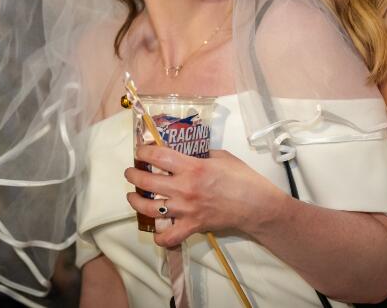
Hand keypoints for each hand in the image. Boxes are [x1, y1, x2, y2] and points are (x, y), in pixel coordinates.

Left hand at [125, 146, 285, 247]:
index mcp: (193, 167)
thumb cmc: (241, 177)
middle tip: (130, 172)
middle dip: (133, 175)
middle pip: (147, 181)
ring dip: (136, 202)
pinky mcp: (191, 226)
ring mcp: (186, 210)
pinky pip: (168, 236)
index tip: (140, 150)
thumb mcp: (221, 156)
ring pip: (150, 209)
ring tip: (133, 196)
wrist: (256, 205)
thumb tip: (186, 154)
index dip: (144, 151)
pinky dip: (159, 235)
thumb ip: (200, 154)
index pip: (159, 157)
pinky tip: (156, 228)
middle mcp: (184, 188)